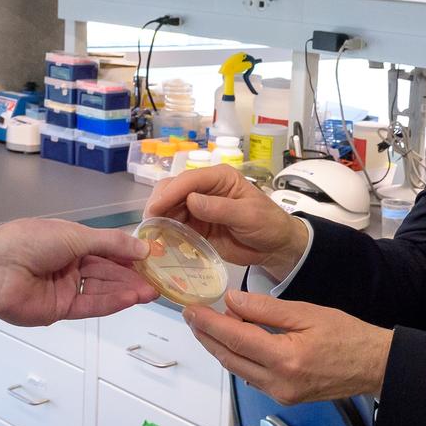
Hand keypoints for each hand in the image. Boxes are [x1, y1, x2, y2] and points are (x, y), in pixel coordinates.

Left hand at [0, 219, 156, 326]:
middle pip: (107, 272)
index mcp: (69, 242)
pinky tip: (132, 298)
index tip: (153, 258)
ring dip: (127, 290)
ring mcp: (64, 288)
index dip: (129, 254)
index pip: (106, 249)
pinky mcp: (60, 310)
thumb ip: (112, 244)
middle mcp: (68, 265)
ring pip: (102, 289)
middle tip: (159, 279)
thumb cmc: (30, 241)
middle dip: (133, 275)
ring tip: (153, 291)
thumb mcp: (76, 235)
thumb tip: (143, 247)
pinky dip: (112, 302)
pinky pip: (91, 306)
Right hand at [145, 166, 308, 279]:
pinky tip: (160, 241)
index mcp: (220, 178)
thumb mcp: (249, 216)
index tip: (155, 209)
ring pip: (169, 207)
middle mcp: (206, 189)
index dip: (170, 193)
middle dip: (159, 203)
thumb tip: (191, 200)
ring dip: (159, 219)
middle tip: (150, 224)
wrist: (275, 247)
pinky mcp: (196, 225)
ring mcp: (199, 207)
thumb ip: (221, 208)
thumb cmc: (268, 224)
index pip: (189, 180)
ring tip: (152, 235)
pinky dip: (165, 231)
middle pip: (173, 189)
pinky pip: (175, 225)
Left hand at [184, 290, 392, 404]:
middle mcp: (277, 382)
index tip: (191, 309)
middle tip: (191, 315)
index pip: (235, 338)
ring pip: (236, 369)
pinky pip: (250, 376)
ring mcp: (279, 393)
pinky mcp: (283, 397)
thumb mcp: (307, 313)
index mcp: (284, 358)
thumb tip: (232, 301)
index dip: (209, 323)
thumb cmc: (347, 335)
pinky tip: (234, 340)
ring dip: (219, 347)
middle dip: (206, 336)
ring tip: (207, 325)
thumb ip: (266, 308)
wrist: (373, 366)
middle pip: (229, 357)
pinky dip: (237, 357)